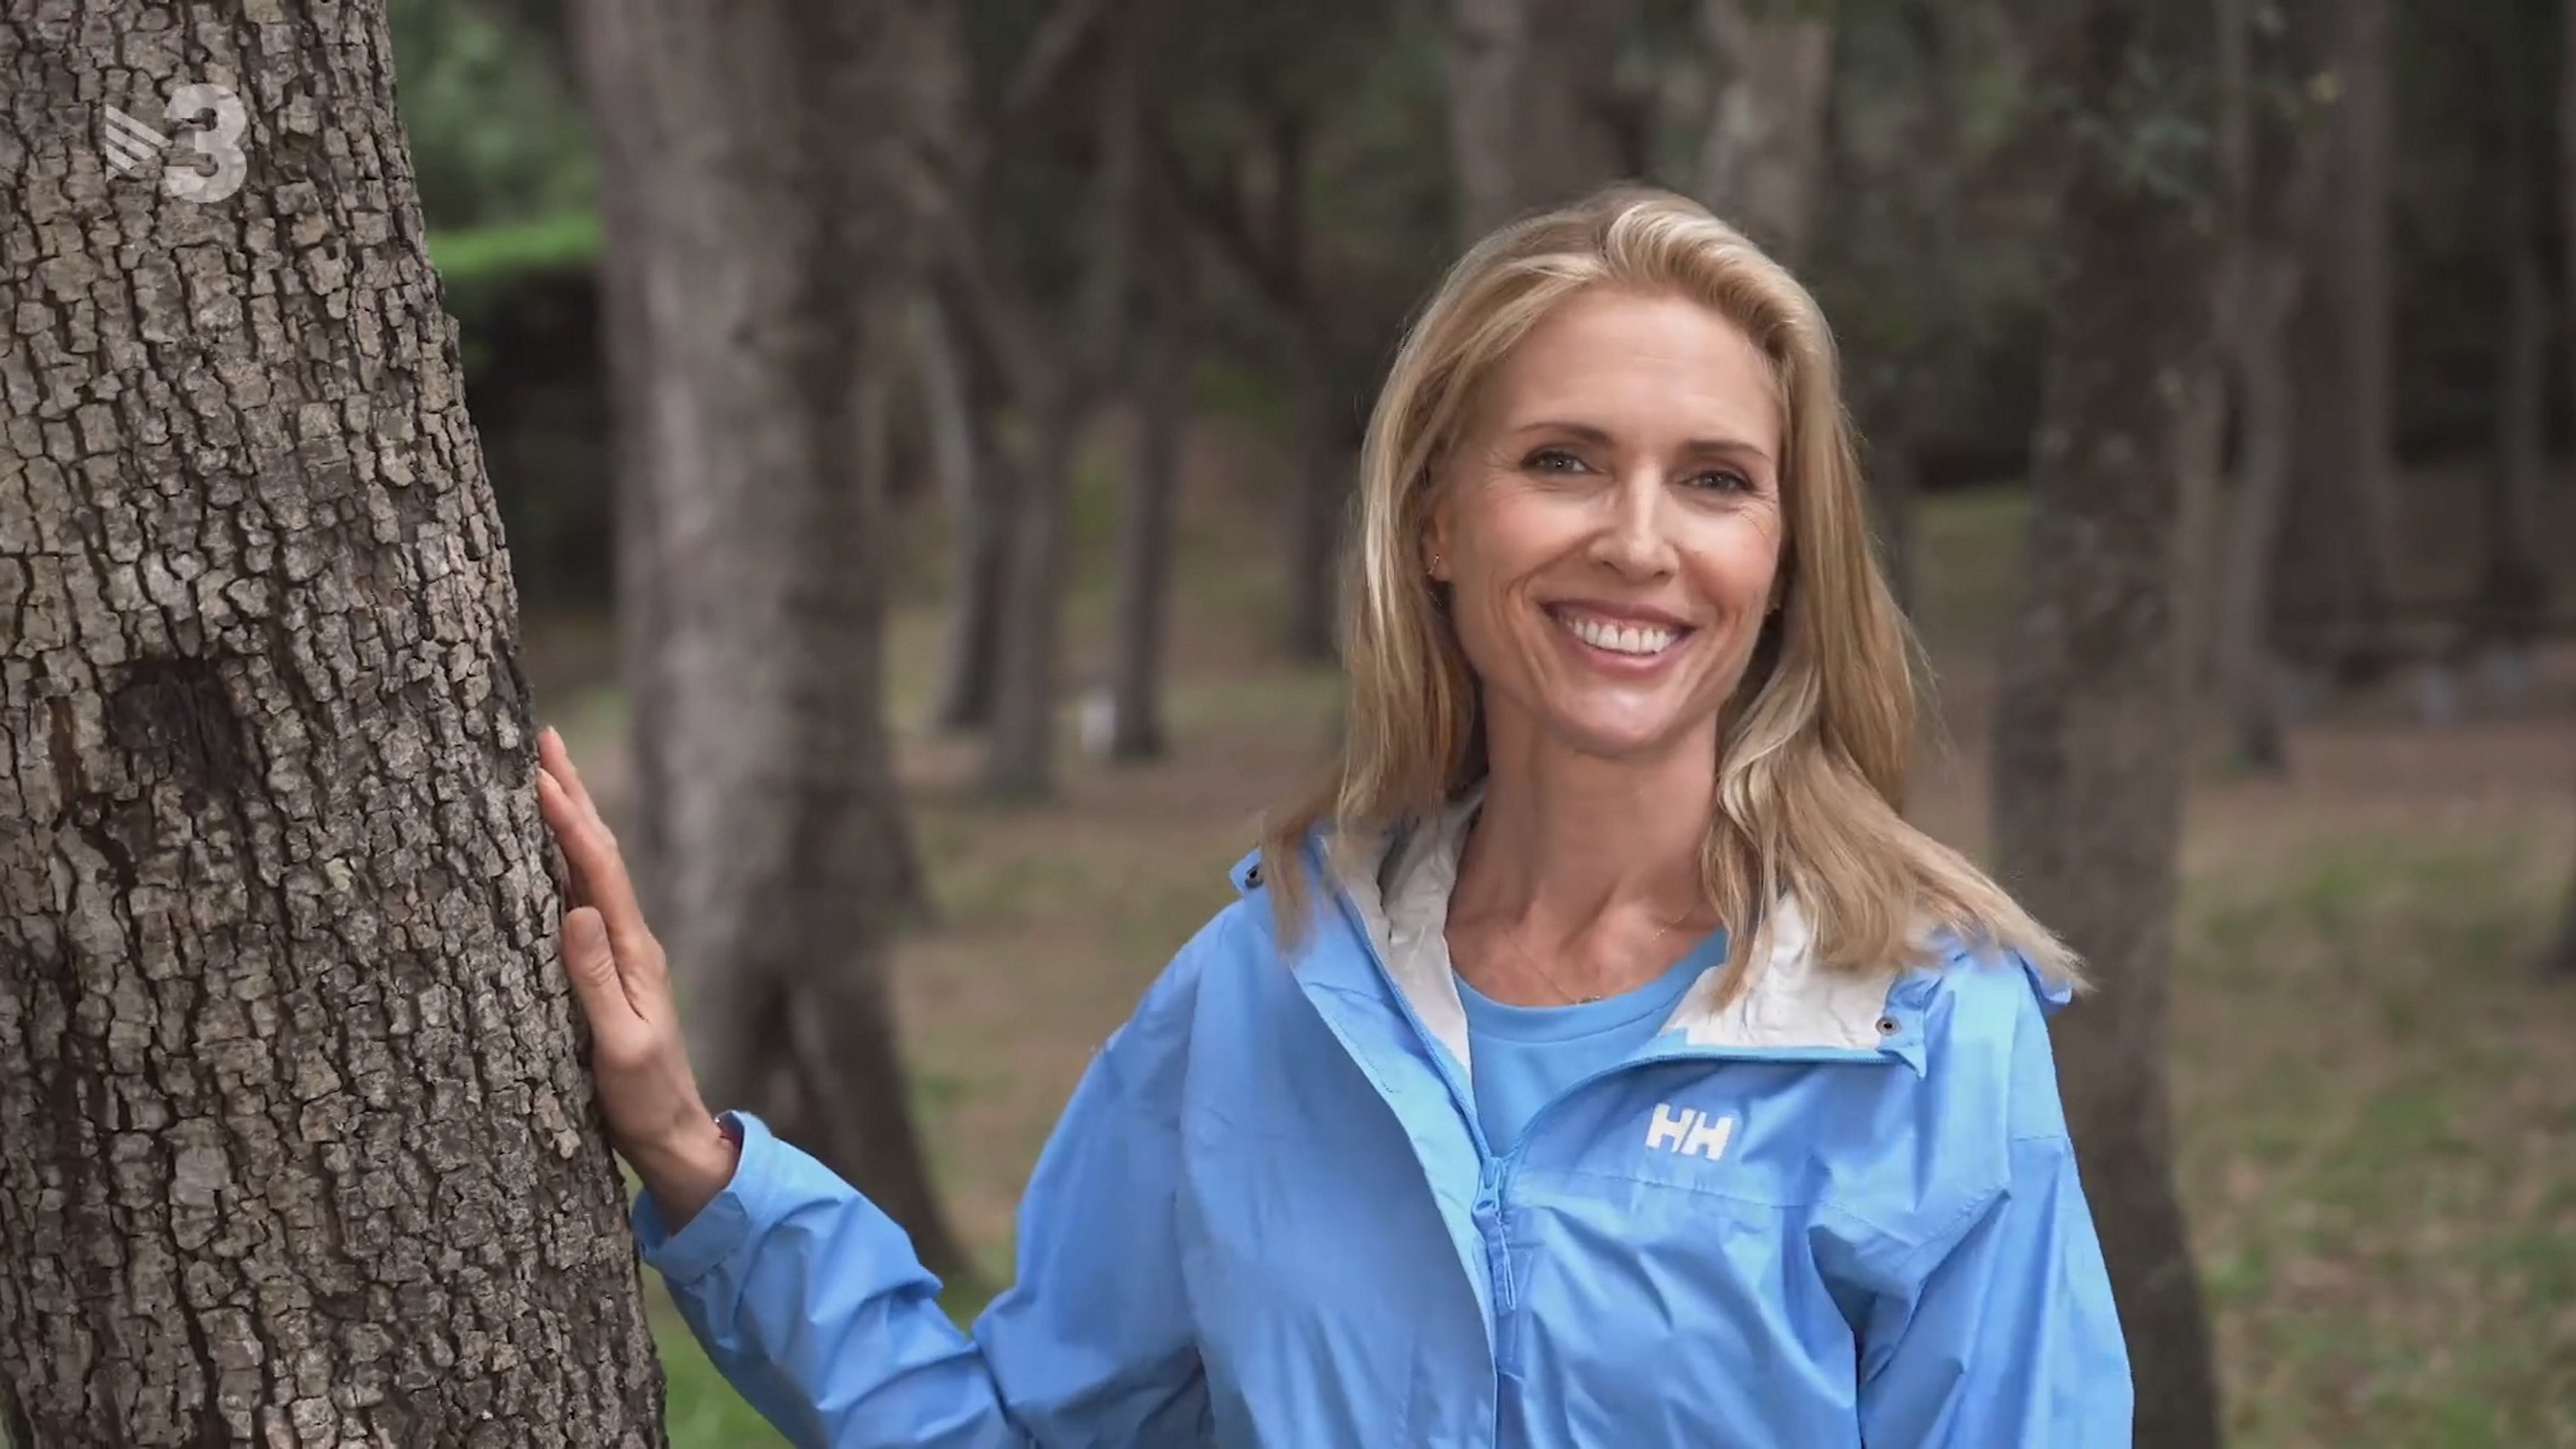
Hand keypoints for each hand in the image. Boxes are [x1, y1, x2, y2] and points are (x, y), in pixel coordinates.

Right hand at [534, 725, 736, 1223]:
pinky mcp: (607, 969)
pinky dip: (563, 860)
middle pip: (598, 851)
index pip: (597, 869)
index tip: (536, 771)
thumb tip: (571, 911)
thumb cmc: (641, 1098)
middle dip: (571, 794)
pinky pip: (583, 896)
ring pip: (591, 868)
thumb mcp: (617, 1047)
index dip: (566, 819)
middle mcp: (630, 940)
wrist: (672, 1133)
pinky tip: (546, 851)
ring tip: (543, 773)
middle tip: (544, 738)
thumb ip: (593, 981)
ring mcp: (620, 952)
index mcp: (632, 951)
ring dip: (570, 818)